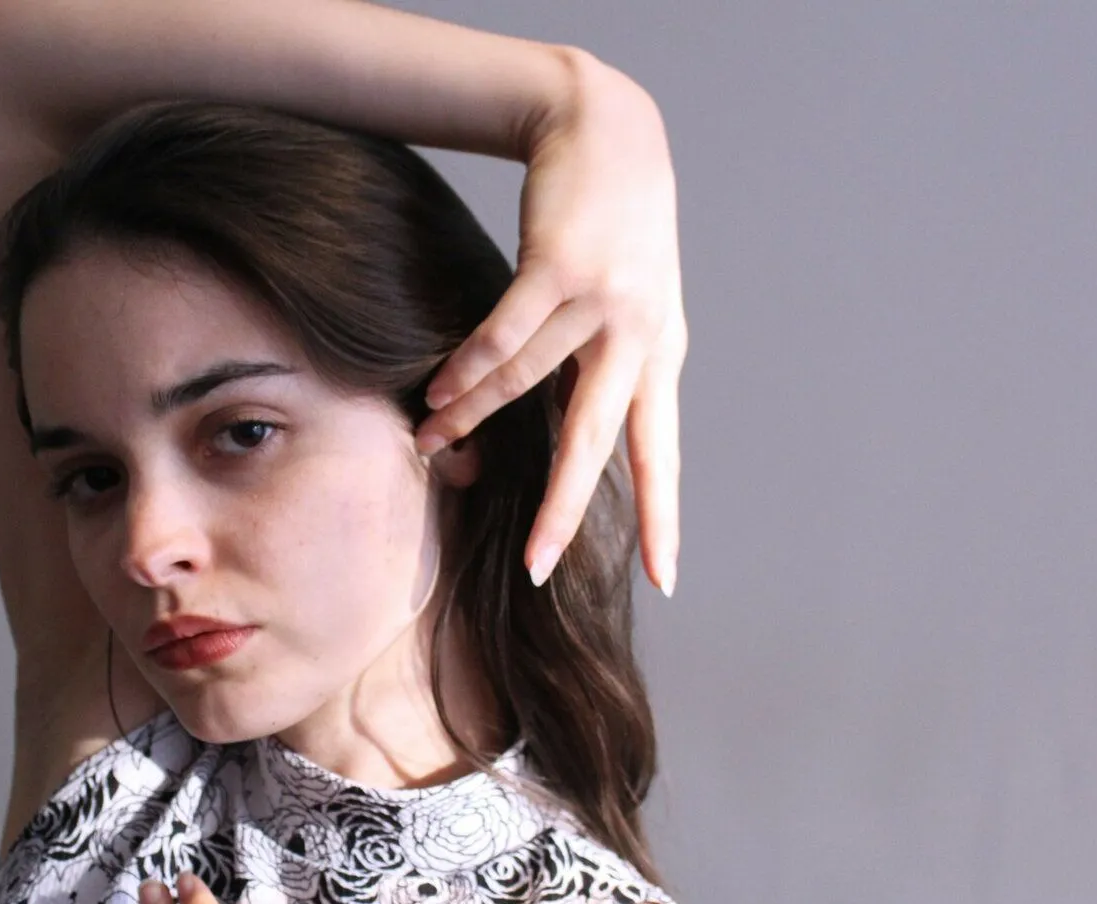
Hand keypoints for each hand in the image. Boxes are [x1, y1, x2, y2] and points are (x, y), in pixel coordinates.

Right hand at [415, 58, 687, 595]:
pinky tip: (440, 390)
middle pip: (599, 441)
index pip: (662, 452)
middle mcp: (640, 334)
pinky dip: (467, 366)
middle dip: (565, 508)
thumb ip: (606, 367)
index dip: (664, 516)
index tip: (665, 580)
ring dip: (474, 418)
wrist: (608, 130)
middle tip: (537, 567)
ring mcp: (602, 300)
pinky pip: (503, 334)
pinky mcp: (558, 266)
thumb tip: (573, 438)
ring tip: (431, 442)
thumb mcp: (630, 302)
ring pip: (526, 383)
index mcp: (661, 354)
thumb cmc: (614, 225)